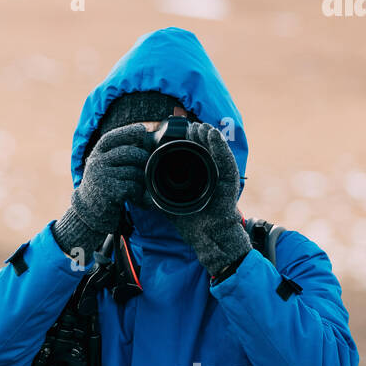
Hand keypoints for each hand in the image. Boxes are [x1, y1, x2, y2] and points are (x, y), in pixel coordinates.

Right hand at [53, 124, 151, 258]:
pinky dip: (138, 193)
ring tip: (137, 187)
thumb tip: (145, 137)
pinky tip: (134, 197)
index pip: (112, 137)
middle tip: (145, 168)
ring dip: (141, 181)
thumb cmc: (103, 184)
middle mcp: (96, 163)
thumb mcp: (104, 164)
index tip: (143, 130)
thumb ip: (118, 152)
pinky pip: (133, 187)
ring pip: (134, 172)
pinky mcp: (109, 192)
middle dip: (143, 159)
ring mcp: (101, 177)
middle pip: (129, 153)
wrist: (88, 211)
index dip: (128, 131)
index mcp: (96, 153)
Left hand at [163, 122, 250, 276]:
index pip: (192, 152)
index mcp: (197, 175)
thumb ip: (155, 191)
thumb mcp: (167, 202)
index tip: (175, 132)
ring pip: (215, 150)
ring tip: (198, 126)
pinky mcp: (229, 181)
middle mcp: (211, 173)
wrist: (206, 238)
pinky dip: (219, 147)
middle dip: (196, 135)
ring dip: (207, 136)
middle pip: (205, 148)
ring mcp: (220, 176)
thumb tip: (137, 184)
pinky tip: (212, 135)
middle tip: (187, 126)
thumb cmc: (190, 221)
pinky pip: (225, 161)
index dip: (185, 141)